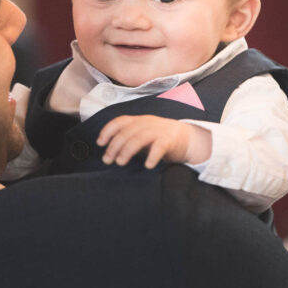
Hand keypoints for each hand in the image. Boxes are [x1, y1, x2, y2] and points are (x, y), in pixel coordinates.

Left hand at [97, 115, 211, 168]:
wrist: (187, 138)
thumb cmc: (160, 139)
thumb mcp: (142, 135)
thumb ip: (128, 139)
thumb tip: (108, 152)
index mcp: (139, 120)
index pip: (120, 121)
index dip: (107, 131)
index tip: (100, 143)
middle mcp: (147, 123)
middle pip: (126, 132)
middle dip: (114, 146)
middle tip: (108, 160)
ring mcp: (158, 130)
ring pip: (139, 138)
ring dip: (127, 151)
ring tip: (120, 163)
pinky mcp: (169, 140)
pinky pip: (159, 147)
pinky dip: (152, 156)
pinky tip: (147, 166)